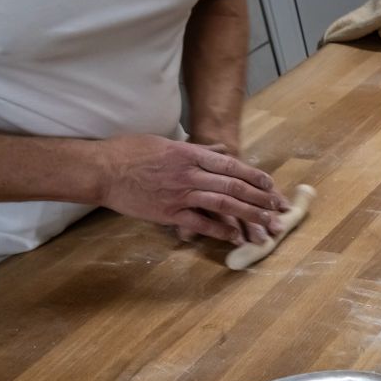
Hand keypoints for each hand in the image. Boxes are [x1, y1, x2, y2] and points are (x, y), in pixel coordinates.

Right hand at [97, 134, 286, 243]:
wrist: (101, 170)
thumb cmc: (130, 152)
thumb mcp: (165, 142)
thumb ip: (196, 149)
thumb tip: (220, 149)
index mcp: (190, 154)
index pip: (232, 165)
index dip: (255, 176)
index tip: (271, 185)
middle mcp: (190, 173)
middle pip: (234, 186)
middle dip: (260, 199)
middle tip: (278, 209)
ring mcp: (181, 194)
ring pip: (224, 205)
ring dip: (249, 216)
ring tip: (267, 226)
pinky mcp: (169, 213)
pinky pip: (201, 224)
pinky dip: (221, 232)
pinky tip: (237, 238)